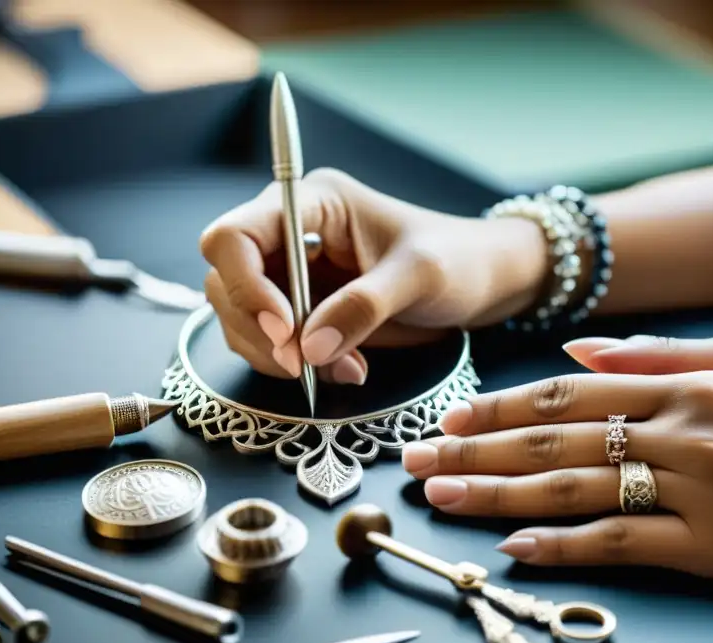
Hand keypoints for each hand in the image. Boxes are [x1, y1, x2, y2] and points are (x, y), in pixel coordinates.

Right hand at [199, 169, 544, 383]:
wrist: (484, 282)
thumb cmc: (459, 260)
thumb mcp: (420, 276)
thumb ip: (364, 306)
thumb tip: (308, 347)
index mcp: (313, 203)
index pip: (235, 235)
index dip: (246, 285)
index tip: (285, 329)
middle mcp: (290, 234)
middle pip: (228, 282)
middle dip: (262, 330)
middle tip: (306, 365)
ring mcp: (293, 273)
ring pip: (241, 318)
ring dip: (278, 355)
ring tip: (341, 370)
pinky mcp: (302, 309)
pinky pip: (270, 342)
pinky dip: (294, 364)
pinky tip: (341, 369)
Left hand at [401, 334, 712, 597]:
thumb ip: (668, 350)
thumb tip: (585, 346)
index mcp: (685, 386)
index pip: (569, 391)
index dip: (500, 404)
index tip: (449, 417)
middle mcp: (677, 433)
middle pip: (553, 438)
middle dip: (473, 449)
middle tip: (415, 459)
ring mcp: (690, 491)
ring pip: (573, 488)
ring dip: (496, 493)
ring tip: (440, 498)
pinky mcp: (707, 546)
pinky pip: (622, 544)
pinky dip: (564, 544)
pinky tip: (515, 546)